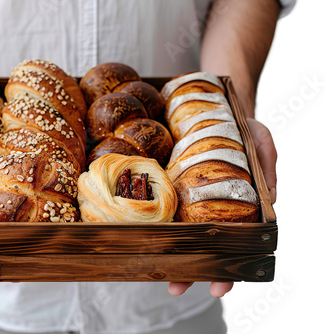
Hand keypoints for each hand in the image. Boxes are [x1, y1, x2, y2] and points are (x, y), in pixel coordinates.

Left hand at [168, 118, 276, 296]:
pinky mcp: (170, 185)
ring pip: (178, 232)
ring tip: (153, 270)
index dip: (226, 270)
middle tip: (174, 287)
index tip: (217, 288)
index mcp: (236, 210)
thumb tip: (272, 199)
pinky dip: (154, 220)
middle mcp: (209, 209)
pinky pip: (161, 205)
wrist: (216, 112)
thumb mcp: (262, 146)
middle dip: (189, 270)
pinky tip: (141, 233)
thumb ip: (267, 171)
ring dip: (167, 252)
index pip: (231, 247)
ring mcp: (187, 200)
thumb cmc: (244, 133)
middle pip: (199, 247)